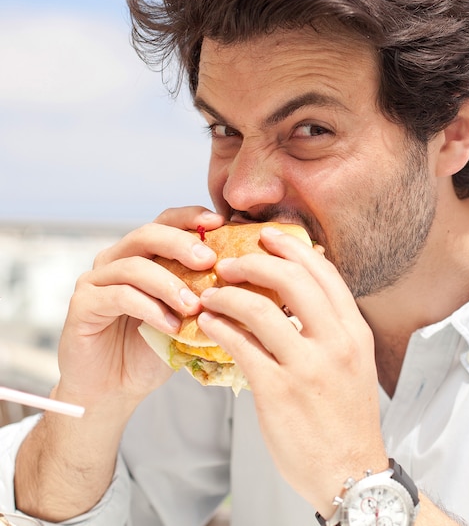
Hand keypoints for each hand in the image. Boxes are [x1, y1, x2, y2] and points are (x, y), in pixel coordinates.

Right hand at [55, 207, 223, 408]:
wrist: (115, 388)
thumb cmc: (154, 349)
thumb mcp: (186, 317)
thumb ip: (205, 293)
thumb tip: (247, 278)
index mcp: (144, 254)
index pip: (167, 221)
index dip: (192, 217)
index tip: (220, 222)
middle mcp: (117, 259)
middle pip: (148, 234)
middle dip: (181, 243)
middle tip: (209, 260)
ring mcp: (97, 279)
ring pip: (134, 265)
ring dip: (169, 284)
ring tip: (194, 306)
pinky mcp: (83, 304)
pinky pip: (119, 296)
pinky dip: (149, 308)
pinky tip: (171, 325)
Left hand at [197, 227, 387, 514]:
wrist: (350, 472)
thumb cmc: (347, 416)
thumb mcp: (352, 363)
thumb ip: (330, 327)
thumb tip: (299, 295)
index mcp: (354, 331)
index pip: (324, 273)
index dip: (293, 249)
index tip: (269, 238)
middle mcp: (335, 342)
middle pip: (293, 280)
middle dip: (255, 262)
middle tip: (230, 262)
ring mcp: (307, 366)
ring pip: (260, 309)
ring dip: (228, 294)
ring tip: (211, 293)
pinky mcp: (278, 391)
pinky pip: (240, 345)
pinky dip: (219, 326)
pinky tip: (208, 323)